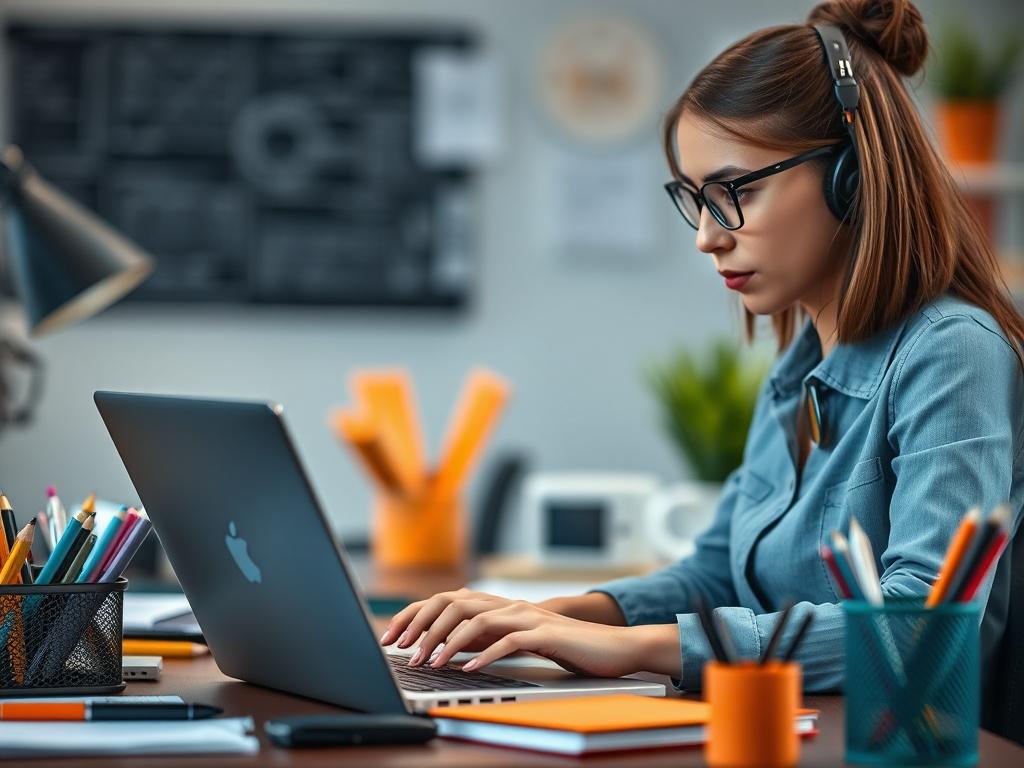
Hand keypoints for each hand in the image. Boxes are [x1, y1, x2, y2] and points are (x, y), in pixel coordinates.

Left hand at [379, 588, 651, 677]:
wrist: (613, 646)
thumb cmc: (565, 646)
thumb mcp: (519, 639)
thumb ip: (489, 636)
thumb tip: (450, 645)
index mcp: (500, 605)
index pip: (448, 600)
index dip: (417, 614)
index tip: (394, 636)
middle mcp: (509, 605)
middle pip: (454, 603)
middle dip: (424, 625)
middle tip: (405, 650)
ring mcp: (527, 617)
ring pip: (477, 620)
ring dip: (449, 642)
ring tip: (431, 662)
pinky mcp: (545, 634)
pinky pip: (508, 641)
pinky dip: (485, 654)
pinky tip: (468, 668)